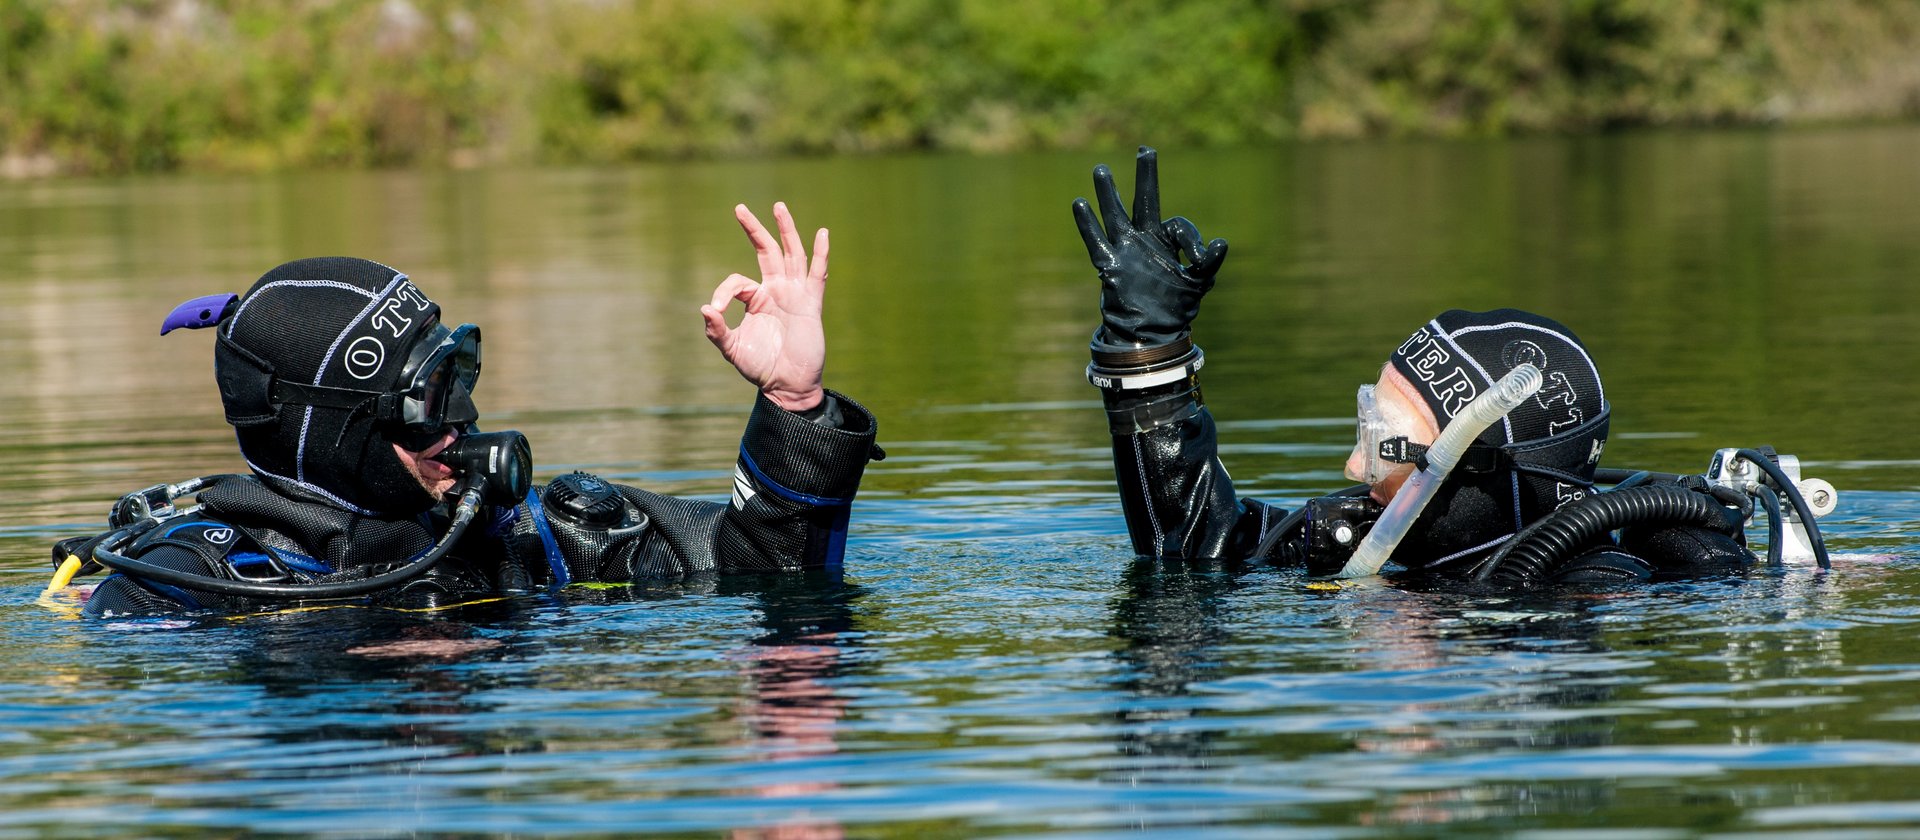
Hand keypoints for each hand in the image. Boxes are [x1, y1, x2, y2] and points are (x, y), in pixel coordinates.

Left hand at [702, 202, 828, 411]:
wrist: (787, 386)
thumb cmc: (760, 367)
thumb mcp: (732, 349)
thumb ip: (717, 330)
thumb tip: (706, 308)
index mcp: (756, 299)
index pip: (737, 281)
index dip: (724, 291)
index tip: (716, 312)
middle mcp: (776, 291)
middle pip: (766, 251)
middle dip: (754, 230)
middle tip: (739, 208)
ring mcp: (795, 294)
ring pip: (791, 254)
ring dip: (785, 230)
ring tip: (778, 207)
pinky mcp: (811, 304)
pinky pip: (817, 274)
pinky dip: (820, 254)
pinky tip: (822, 233)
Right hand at [1072, 146, 1227, 348]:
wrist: (1150, 333)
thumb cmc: (1175, 308)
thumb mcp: (1198, 282)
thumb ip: (1207, 262)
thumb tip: (1221, 242)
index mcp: (1167, 242)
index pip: (1179, 225)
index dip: (1192, 240)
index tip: (1198, 259)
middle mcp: (1145, 240)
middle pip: (1145, 201)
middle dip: (1146, 176)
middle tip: (1146, 149)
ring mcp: (1126, 250)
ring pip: (1116, 215)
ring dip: (1109, 193)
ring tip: (1101, 169)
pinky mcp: (1110, 265)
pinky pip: (1097, 242)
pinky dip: (1088, 224)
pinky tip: (1079, 203)